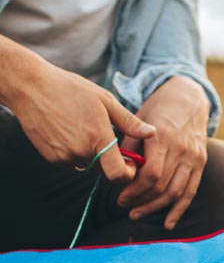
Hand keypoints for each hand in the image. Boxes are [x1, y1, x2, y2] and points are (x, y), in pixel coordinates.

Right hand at [6, 50, 155, 181]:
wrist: (31, 88)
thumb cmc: (71, 89)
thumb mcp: (105, 100)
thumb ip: (129, 122)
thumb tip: (152, 133)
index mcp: (98, 138)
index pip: (119, 174)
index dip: (129, 173)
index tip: (130, 162)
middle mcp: (81, 152)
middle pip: (105, 169)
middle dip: (110, 158)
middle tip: (105, 134)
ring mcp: (64, 157)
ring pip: (88, 164)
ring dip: (92, 153)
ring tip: (84, 127)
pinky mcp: (51, 158)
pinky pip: (72, 161)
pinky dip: (75, 152)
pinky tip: (69, 131)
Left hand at [118, 77, 209, 229]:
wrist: (189, 98)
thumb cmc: (159, 108)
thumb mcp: (139, 118)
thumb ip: (130, 145)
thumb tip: (118, 171)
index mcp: (163, 136)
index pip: (151, 174)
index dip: (134, 190)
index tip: (120, 197)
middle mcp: (182, 149)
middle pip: (162, 186)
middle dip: (141, 200)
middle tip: (124, 206)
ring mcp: (194, 157)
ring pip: (176, 192)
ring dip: (156, 207)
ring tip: (137, 213)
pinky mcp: (201, 163)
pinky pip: (191, 191)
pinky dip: (179, 210)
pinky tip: (168, 223)